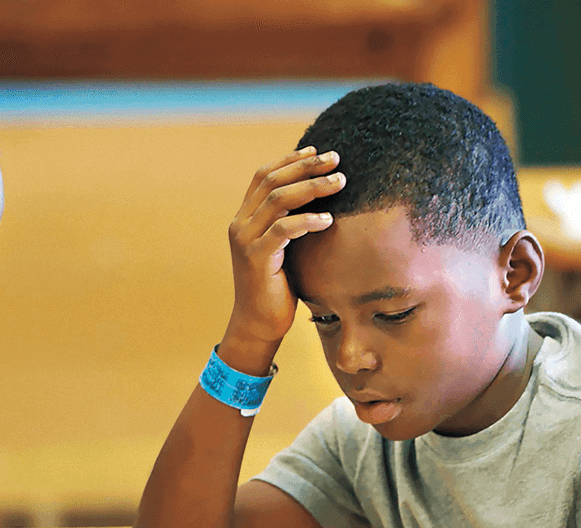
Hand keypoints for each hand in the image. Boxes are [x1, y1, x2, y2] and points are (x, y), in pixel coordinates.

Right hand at [225, 146, 344, 347]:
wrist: (259, 324)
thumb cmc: (277, 287)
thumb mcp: (283, 248)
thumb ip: (290, 223)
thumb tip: (321, 201)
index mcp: (244, 219)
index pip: (263, 176)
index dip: (290, 160)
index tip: (317, 150)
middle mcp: (240, 224)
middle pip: (272, 182)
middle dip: (306, 167)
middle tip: (336, 160)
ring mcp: (245, 240)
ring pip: (278, 200)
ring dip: (312, 187)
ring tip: (340, 182)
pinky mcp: (255, 258)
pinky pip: (283, 230)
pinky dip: (307, 221)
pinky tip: (328, 220)